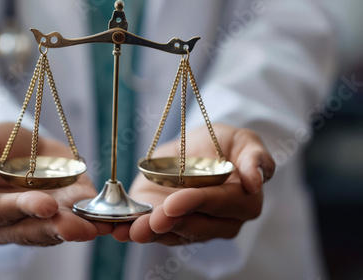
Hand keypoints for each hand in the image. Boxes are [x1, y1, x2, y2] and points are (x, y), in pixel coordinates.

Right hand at [0, 122, 111, 245]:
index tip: (44, 205)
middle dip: (51, 227)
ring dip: (73, 231)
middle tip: (73, 224)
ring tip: (91, 228)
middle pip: (27, 231)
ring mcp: (34, 224)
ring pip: (51, 234)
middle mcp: (6, 224)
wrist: (21, 143)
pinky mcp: (60, 219)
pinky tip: (102, 223)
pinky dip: (89, 223)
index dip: (19, 209)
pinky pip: (73, 226)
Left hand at [112, 124, 274, 244]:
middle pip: (198, 226)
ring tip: (132, 230)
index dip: (198, 203)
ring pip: (175, 235)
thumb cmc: (223, 143)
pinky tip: (120, 231)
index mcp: (244, 201)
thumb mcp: (243, 139)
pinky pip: (156, 234)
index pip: (221, 204)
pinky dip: (136, 232)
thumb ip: (254, 157)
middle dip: (172, 223)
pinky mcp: (171, 226)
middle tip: (152, 220)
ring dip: (152, 234)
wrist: (195, 150)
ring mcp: (195, 227)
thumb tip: (257, 181)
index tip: (174, 203)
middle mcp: (222, 222)